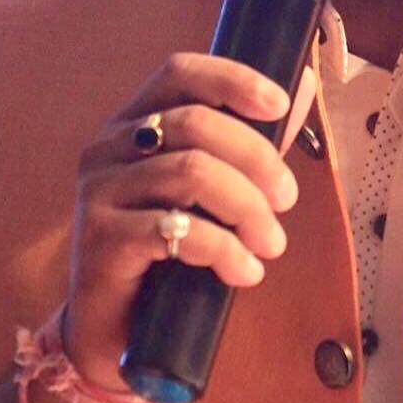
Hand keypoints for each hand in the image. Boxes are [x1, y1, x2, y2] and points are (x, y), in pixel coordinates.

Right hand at [65, 54, 314, 391]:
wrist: (114, 330)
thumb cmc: (168, 250)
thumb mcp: (211, 190)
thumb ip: (250, 140)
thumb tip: (303, 82)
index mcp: (134, 122)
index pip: (180, 72)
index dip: (232, 79)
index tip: (280, 106)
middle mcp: (109, 146)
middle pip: (195, 123)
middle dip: (256, 158)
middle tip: (287, 199)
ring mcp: (99, 191)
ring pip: (191, 171)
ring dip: (247, 208)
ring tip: (271, 244)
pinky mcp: (99, 239)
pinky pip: (174, 229)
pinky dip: (223, 249)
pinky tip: (244, 272)